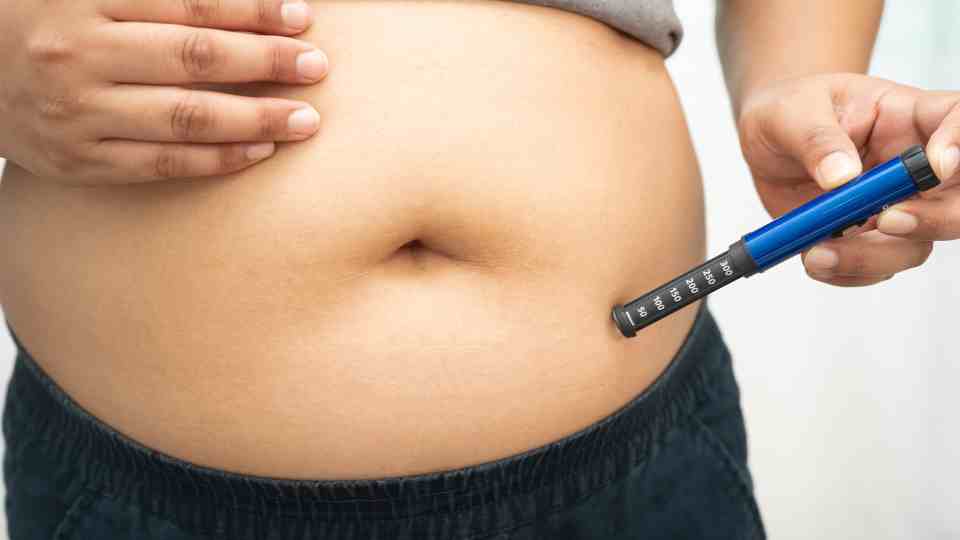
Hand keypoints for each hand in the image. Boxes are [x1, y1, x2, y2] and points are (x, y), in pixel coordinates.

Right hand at [0, 0, 327, 183]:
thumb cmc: (42, 21)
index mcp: (81, 0)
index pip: (188, 5)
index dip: (252, 11)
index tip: (301, 17)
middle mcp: (78, 56)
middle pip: (193, 59)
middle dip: (265, 62)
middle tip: (316, 67)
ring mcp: (76, 114)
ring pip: (184, 118)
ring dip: (254, 120)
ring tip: (304, 121)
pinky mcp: (77, 161)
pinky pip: (161, 164)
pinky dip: (216, 159)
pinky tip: (259, 151)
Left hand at [736, 73, 959, 285]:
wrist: (765, 142)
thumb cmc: (788, 112)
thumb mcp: (790, 113)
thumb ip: (816, 139)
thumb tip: (841, 175)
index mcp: (905, 116)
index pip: (958, 119)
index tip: (937, 166)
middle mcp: (911, 166)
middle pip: (958, 197)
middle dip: (937, 219)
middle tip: (886, 222)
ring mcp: (895, 205)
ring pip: (917, 244)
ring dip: (873, 257)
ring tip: (817, 253)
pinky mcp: (868, 236)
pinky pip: (876, 266)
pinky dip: (847, 272)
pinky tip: (812, 258)